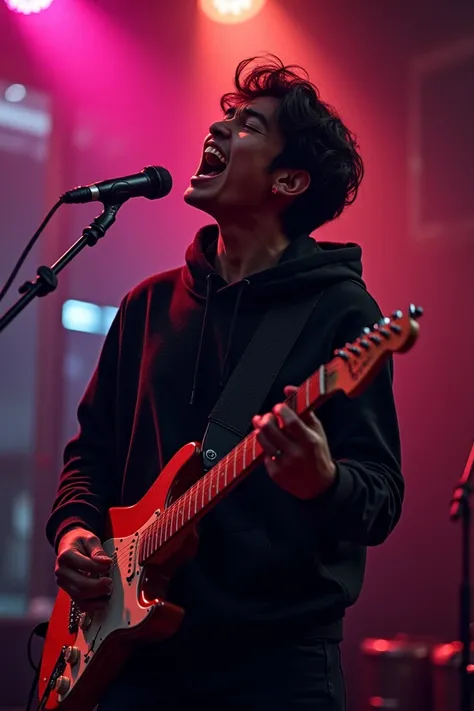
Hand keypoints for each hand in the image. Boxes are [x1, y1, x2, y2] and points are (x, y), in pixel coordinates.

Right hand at [55, 527, 112, 610]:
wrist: (69, 545)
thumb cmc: (80, 542)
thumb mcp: (90, 539)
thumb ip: (97, 550)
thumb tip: (106, 562)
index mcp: (65, 556)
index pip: (83, 565)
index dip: (98, 567)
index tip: (109, 565)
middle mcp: (61, 571)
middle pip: (80, 585)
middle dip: (98, 586)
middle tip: (110, 582)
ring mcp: (64, 584)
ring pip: (79, 596)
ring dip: (96, 597)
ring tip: (108, 590)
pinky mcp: (69, 591)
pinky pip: (80, 603)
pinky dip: (92, 605)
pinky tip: (103, 601)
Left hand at [252, 385, 336, 499]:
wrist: (319, 485)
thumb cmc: (317, 452)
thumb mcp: (317, 430)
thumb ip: (303, 409)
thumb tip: (288, 388)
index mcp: (310, 441)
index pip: (292, 422)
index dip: (281, 411)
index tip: (278, 407)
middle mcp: (296, 453)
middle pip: (272, 431)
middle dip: (266, 419)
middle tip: (268, 416)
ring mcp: (284, 464)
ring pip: (263, 441)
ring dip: (260, 430)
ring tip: (264, 426)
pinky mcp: (275, 473)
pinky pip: (264, 454)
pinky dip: (266, 446)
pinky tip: (271, 444)